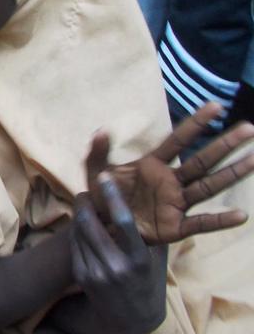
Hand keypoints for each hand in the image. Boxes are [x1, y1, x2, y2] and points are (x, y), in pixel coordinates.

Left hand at [71, 179, 165, 333]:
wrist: (132, 318)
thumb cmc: (148, 279)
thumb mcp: (156, 257)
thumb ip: (152, 232)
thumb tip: (152, 196)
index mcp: (139, 259)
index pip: (123, 221)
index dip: (112, 196)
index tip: (104, 176)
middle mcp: (116, 266)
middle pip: (90, 223)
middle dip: (84, 202)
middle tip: (87, 191)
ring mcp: (96, 273)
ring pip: (78, 231)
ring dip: (79, 214)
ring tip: (85, 205)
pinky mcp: (82, 276)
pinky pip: (74, 244)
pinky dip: (76, 230)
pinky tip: (82, 224)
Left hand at [85, 103, 253, 243]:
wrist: (101, 227)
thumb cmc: (103, 196)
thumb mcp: (95, 172)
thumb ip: (97, 152)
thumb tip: (101, 130)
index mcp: (152, 165)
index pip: (177, 140)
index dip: (195, 124)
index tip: (215, 106)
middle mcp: (170, 181)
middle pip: (202, 160)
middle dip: (224, 145)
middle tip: (249, 128)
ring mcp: (175, 203)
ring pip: (209, 186)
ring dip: (231, 173)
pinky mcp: (175, 226)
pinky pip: (202, 222)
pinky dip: (220, 220)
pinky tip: (241, 215)